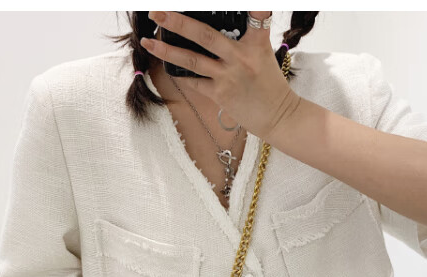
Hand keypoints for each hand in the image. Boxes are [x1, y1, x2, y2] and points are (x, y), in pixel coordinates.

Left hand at [141, 11, 301, 142]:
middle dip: (178, 22)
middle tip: (157, 12)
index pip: (255, 13)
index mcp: (256, 43)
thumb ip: (245, 38)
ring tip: (148, 42)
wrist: (277, 116)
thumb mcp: (263, 53)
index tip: (227, 1)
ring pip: (192, 60)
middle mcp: (240, 57)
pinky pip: (194, 82)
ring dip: (167, 51)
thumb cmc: (269, 84)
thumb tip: (212, 30)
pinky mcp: (221, 95)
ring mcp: (228, 77)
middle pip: (204, 35)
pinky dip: (181, 74)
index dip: (250, 6)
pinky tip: (167, 66)